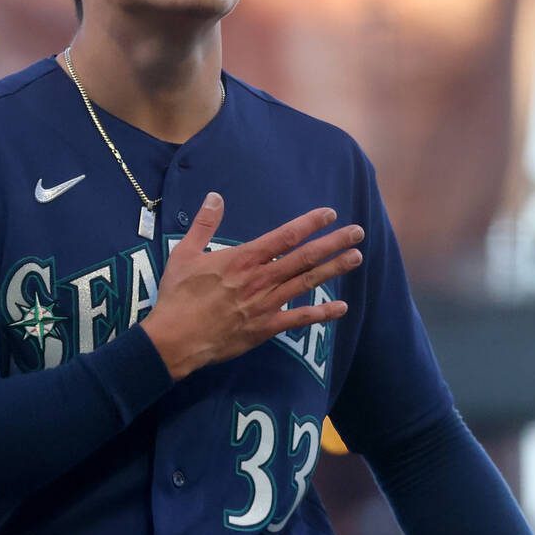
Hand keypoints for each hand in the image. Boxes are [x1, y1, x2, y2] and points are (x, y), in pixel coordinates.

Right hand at [140, 195, 360, 380]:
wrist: (176, 338)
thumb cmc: (178, 295)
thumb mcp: (185, 253)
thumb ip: (204, 224)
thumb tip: (214, 196)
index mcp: (244, 258)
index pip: (285, 236)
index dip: (310, 223)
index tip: (330, 213)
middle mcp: (261, 278)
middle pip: (305, 257)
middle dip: (333, 243)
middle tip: (358, 232)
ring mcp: (266, 304)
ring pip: (307, 283)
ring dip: (334, 269)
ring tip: (357, 258)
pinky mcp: (266, 327)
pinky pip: (299, 319)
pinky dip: (321, 313)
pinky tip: (341, 308)